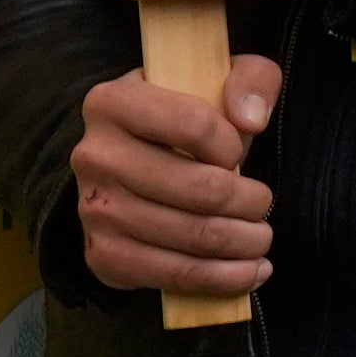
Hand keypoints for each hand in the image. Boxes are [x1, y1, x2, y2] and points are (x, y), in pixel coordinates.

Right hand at [70, 48, 284, 295]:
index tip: (237, 152)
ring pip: (196, 236)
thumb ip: (250, 79)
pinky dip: (225, 278)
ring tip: (261, 236)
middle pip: (203, 189)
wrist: (132, 166)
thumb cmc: (183, 121)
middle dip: (252, 202)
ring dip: (247, 241)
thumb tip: (251, 120)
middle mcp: (93, 156)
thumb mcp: (218, 79)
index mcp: (112, 102)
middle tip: (262, 202)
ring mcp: (93, 210)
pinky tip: (250, 271)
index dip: (233, 144)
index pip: (196, 125)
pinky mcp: (103, 255)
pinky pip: (176, 275)